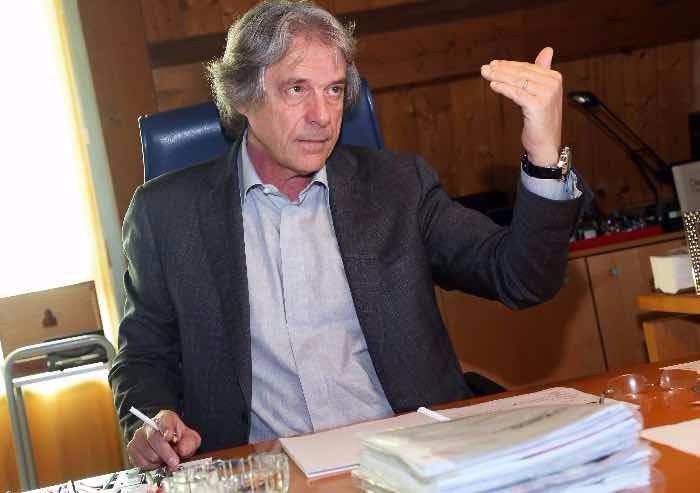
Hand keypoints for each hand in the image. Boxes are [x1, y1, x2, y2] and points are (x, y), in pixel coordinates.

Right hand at [127, 410, 201, 469]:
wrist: (169, 445)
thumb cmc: (179, 440)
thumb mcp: (191, 439)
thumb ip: (189, 443)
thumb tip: (182, 450)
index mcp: (165, 418)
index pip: (164, 420)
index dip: (166, 428)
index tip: (169, 436)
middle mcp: (149, 425)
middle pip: (154, 438)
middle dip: (166, 453)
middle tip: (174, 461)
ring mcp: (138, 436)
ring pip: (148, 453)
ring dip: (159, 460)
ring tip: (165, 458)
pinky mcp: (132, 449)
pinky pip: (141, 461)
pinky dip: (151, 465)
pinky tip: (156, 461)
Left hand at [480, 47, 562, 165]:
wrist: (546, 144)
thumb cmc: (541, 121)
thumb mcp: (542, 94)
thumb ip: (541, 73)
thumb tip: (547, 50)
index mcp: (554, 78)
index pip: (527, 68)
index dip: (509, 65)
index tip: (494, 64)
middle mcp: (553, 84)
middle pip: (521, 73)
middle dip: (501, 70)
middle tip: (485, 68)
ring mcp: (546, 94)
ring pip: (517, 82)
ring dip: (499, 77)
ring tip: (486, 74)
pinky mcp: (537, 105)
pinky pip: (516, 94)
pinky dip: (503, 88)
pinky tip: (493, 86)